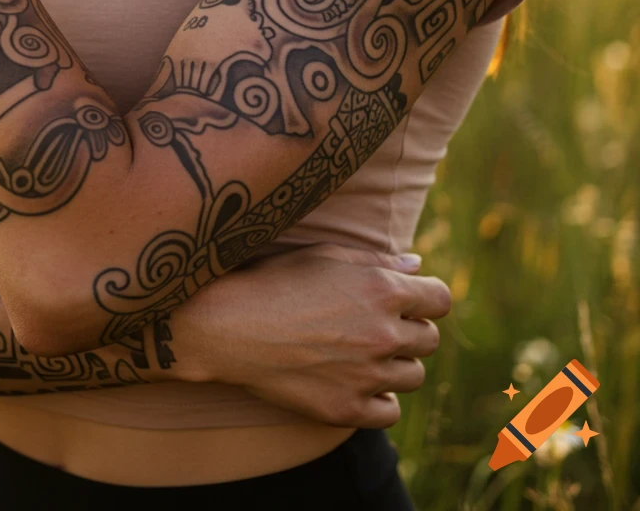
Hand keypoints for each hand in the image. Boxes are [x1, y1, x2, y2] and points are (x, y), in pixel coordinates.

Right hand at [169, 243, 451, 429]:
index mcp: (382, 289)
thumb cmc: (274, 280)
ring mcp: (367, 375)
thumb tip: (417, 265)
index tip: (408, 301)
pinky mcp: (347, 408)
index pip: (439, 299)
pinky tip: (356, 381)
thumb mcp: (324, 256)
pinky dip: (379, 398)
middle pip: (429, 339)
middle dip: (409, 330)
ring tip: (360, 353)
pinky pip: (389, 411)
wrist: (228, 325)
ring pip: (412, 376)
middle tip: (373, 325)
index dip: (425, 298)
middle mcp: (383, 333)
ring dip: (395, 364)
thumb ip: (377, 261)